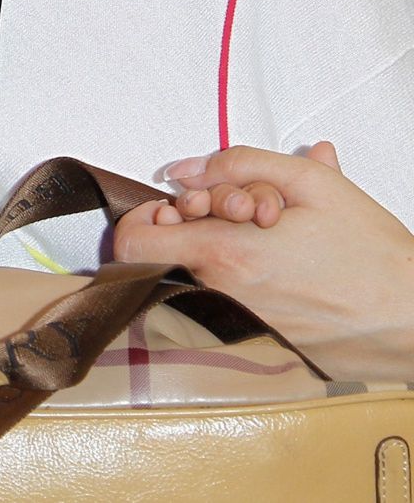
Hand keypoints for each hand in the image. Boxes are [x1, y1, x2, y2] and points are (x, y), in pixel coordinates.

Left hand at [114, 142, 413, 379]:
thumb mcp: (311, 183)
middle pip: (161, 258)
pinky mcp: (255, 343)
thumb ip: (238, 164)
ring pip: (191, 280)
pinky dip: (237, 284)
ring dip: (215, 255)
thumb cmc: (372, 255)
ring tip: (264, 242)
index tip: (177, 207)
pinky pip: (221, 307)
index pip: (134, 242)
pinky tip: (277, 270)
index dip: (147, 217)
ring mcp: (236, 323)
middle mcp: (221, 294)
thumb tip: (186, 169)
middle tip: (227, 217)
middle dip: (183, 229)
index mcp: (226, 253)